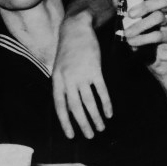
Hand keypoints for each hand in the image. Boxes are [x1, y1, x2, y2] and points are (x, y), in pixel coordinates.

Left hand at [52, 11, 112, 139]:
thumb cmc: (68, 51)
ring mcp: (81, 75)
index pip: (60, 106)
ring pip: (89, 102)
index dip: (65, 121)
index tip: (70, 135)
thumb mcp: (59, 68)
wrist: (75, 29)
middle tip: (89, 136)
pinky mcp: (94, 70)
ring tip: (101, 128)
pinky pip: (101, 91)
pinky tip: (109, 113)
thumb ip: (62, 86)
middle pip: (75, 107)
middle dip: (82, 124)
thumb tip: (68, 107)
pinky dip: (105, 104)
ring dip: (95, 117)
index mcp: (57, 80)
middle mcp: (67, 79)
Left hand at [122, 0, 166, 77]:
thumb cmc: (145, 33)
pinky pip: (158, 36)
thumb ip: (126, 7)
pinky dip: (142, 39)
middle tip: (130, 14)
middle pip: (165, 0)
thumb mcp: (134, 19)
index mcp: (163, 2)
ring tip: (127, 32)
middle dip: (145, 5)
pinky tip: (132, 42)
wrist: (156, 59)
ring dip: (140, 25)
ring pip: (160, 17)